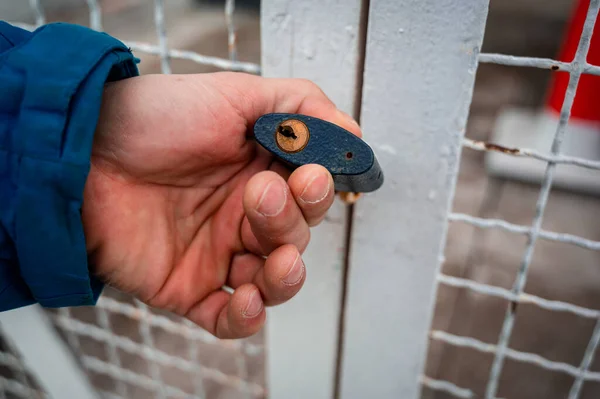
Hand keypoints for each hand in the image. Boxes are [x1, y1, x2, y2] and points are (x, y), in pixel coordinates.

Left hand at [83, 72, 360, 337]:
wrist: (81, 155)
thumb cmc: (155, 120)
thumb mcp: (234, 94)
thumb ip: (300, 106)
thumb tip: (352, 132)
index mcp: (260, 171)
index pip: (310, 193)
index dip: (318, 191)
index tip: (308, 176)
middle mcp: (244, 214)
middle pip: (296, 235)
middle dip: (289, 220)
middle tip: (261, 193)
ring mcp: (218, 253)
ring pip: (275, 281)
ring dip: (286, 276)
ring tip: (276, 260)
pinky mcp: (189, 287)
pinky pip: (229, 318)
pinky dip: (247, 318)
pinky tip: (248, 300)